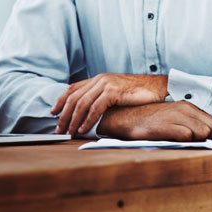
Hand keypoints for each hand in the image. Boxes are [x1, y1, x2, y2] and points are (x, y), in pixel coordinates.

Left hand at [51, 73, 167, 135]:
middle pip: (74, 97)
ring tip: (69, 132)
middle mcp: (100, 79)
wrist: (158, 87)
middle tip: (58, 129)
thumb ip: (102, 97)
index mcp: (98, 78)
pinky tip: (83, 129)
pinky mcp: (113, 91)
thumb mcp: (116, 92)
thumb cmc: (138, 93)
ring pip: (82, 103)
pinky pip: (95, 108)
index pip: (73, 88)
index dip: (61, 100)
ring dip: (73, 120)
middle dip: (63, 115)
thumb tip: (88, 112)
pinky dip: (87, 120)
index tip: (53, 113)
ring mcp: (106, 84)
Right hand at [97, 101, 211, 140]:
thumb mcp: (174, 117)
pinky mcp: (165, 126)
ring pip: (203, 132)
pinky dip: (185, 142)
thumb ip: (192, 122)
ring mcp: (175, 116)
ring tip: (185, 143)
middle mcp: (185, 108)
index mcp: (189, 106)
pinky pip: (187, 136)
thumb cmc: (152, 121)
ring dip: (198, 141)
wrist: (126, 118)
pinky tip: (175, 142)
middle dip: (210, 139)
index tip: (210, 141)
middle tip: (197, 143)